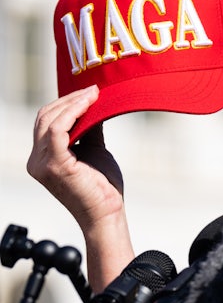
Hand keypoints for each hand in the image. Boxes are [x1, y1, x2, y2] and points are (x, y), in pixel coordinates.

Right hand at [27, 86, 124, 231]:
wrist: (107, 214)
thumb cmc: (103, 186)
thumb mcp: (93, 150)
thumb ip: (89, 129)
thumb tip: (94, 104)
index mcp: (42, 157)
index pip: (45, 121)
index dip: (65, 103)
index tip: (89, 92)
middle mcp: (36, 160)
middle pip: (44, 117)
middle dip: (69, 100)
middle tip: (93, 89)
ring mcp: (42, 163)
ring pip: (50, 121)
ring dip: (74, 103)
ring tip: (94, 93)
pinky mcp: (55, 165)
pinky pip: (58, 130)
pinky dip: (74, 113)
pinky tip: (90, 104)